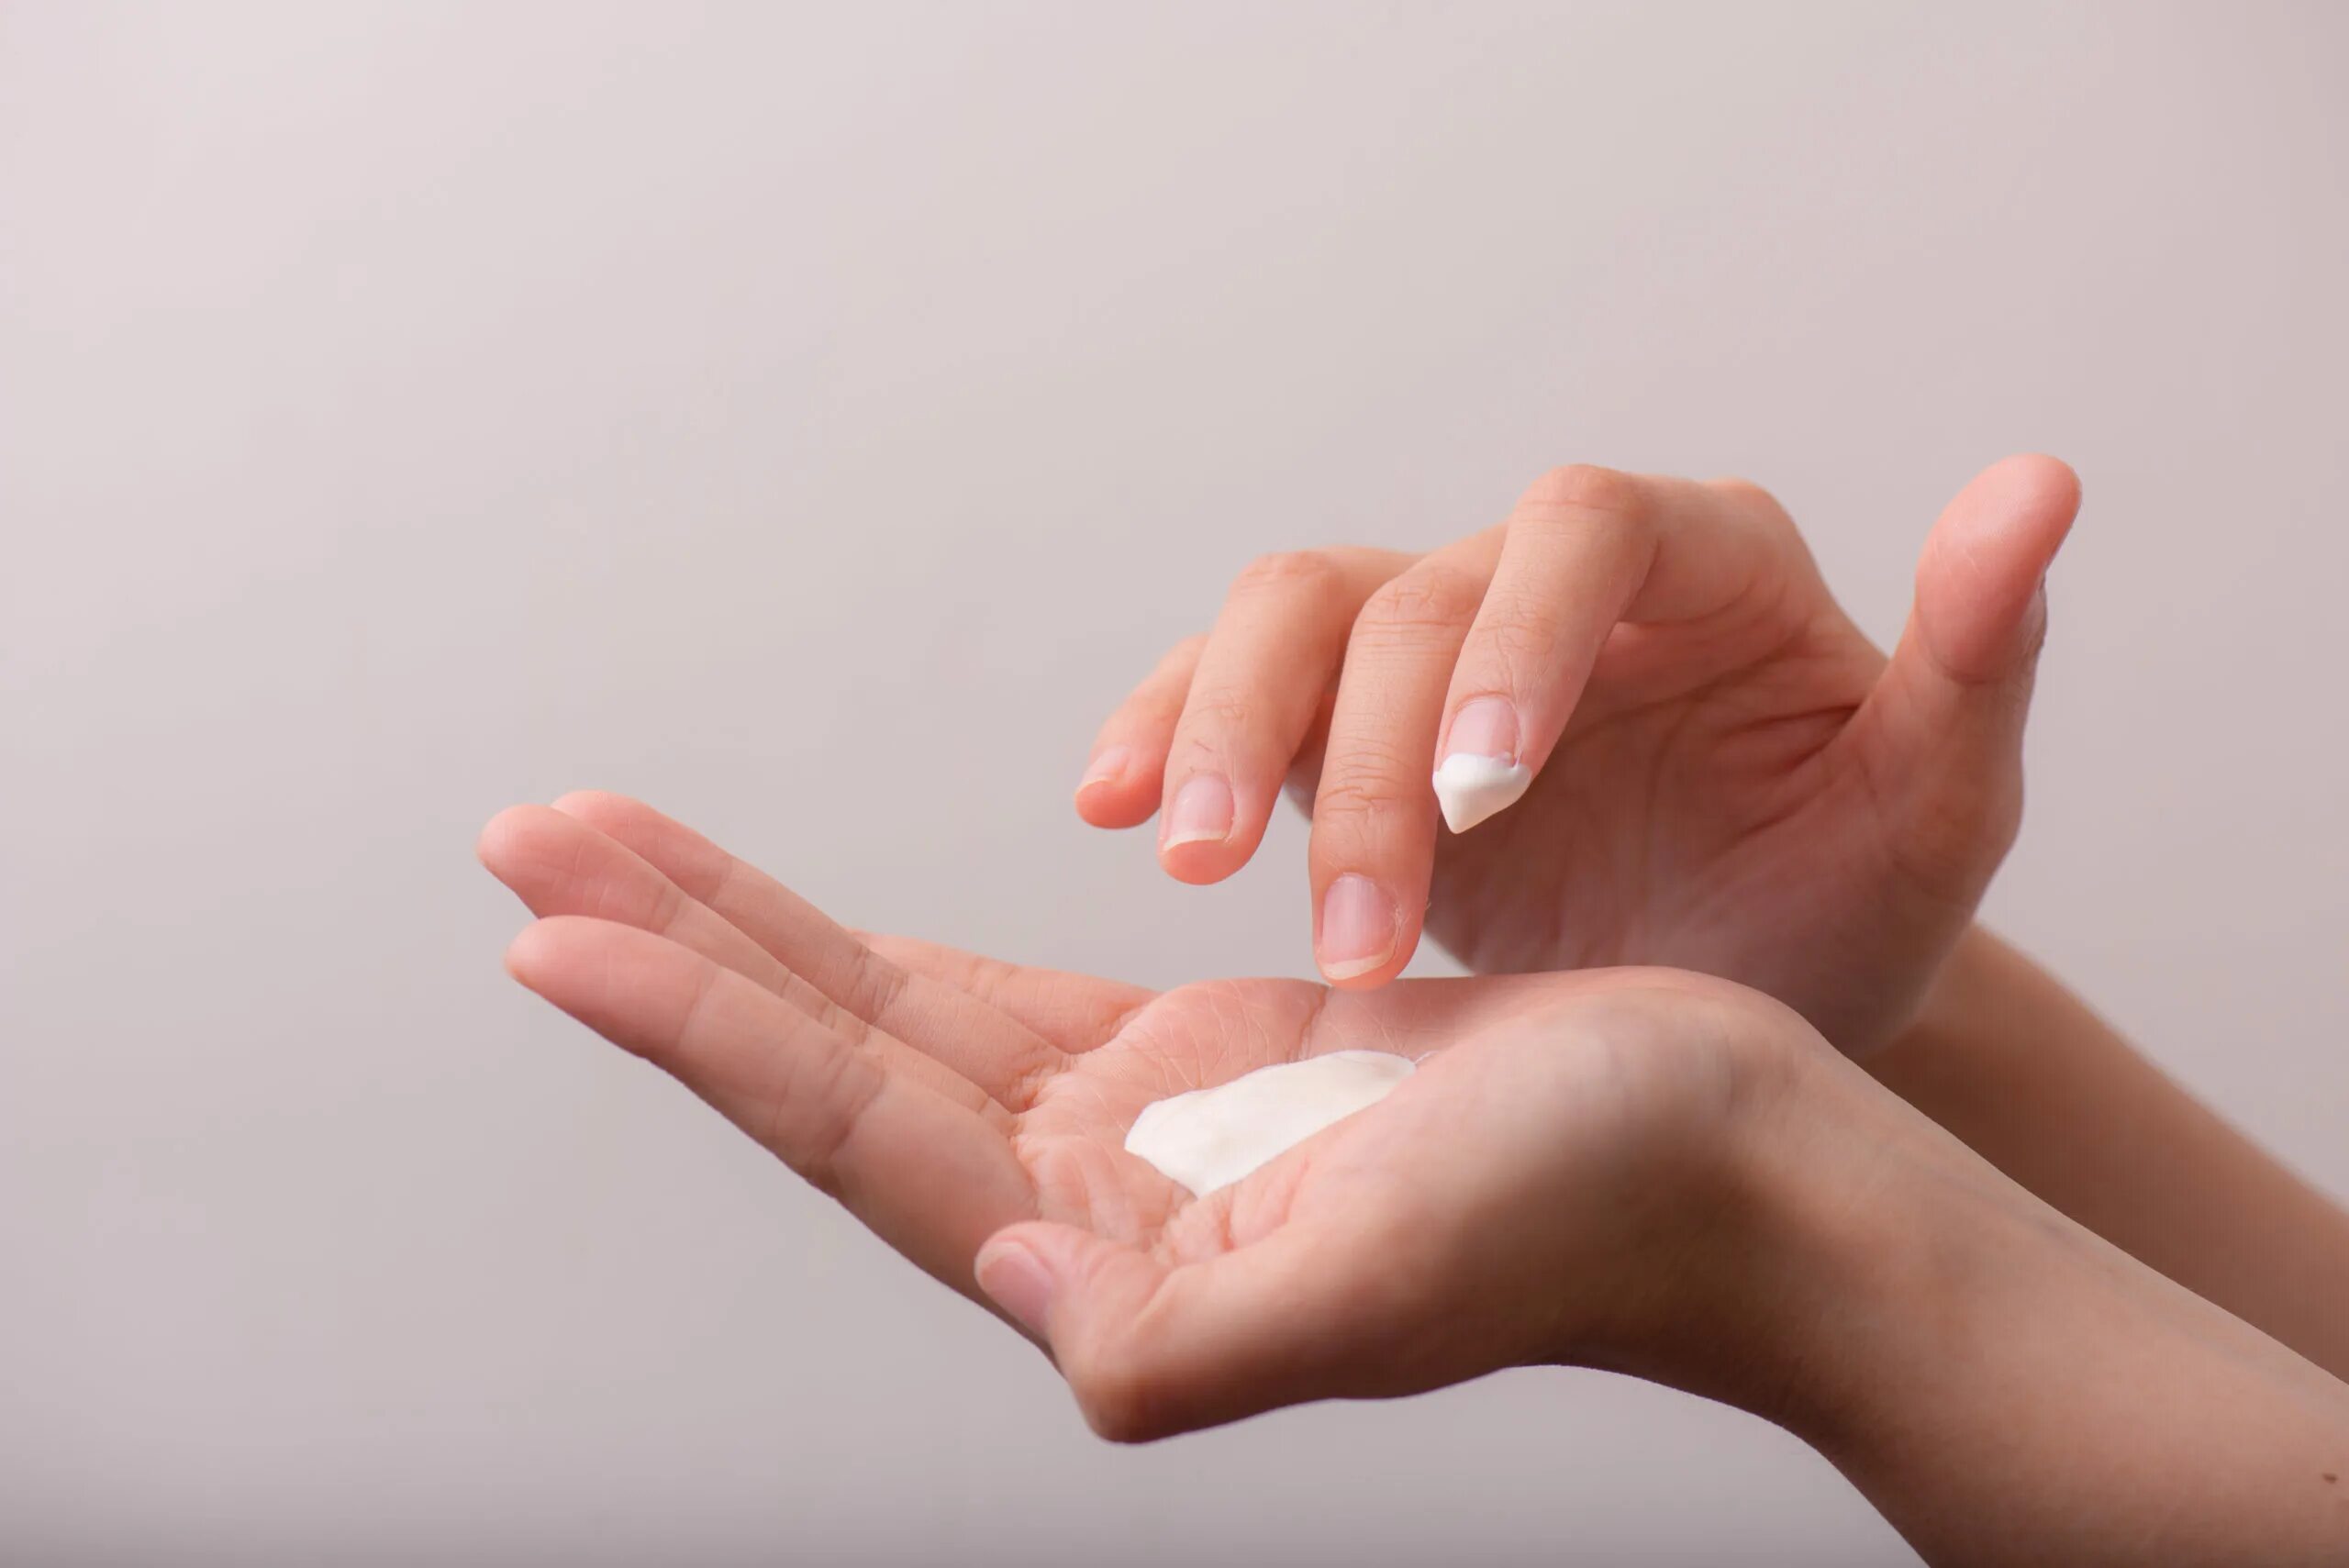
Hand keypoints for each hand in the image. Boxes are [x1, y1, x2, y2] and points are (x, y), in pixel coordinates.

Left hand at [478, 792, 1815, 1438]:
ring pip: (890, 1014)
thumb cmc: (1600, 1205)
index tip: (553, 926)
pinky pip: (991, 990)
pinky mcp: (1198, 1061)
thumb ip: (1196, 1342)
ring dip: (750, 931)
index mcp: (1113, 1251)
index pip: (854, 1123)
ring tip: (616, 841)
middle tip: (526, 835)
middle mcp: (1092, 1197)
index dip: (702, 1027)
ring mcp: (1135, 1130)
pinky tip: (816, 932)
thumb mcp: (1400, 1281)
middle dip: (675, 946)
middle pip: (830, 1057)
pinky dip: (883, 950)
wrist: (1729, 1163)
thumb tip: (1028, 1293)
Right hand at [1077, 456, 2079, 1052]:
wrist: (1736, 1010)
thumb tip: (2038, 484)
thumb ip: (1975, 659)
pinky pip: (1229, 692)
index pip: (1581, 529)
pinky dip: (1160, 729)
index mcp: (1698, 565)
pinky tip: (1112, 805)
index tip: (1483, 794)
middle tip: (1353, 929)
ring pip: (1291, 613)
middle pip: (1405, 587)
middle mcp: (1548, 579)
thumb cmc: (1842, 909)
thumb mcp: (1933, 811)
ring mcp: (1429, 641)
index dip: (1515, 635)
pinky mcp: (1338, 719)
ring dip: (1220, 727)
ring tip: (1177, 860)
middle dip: (1361, 758)